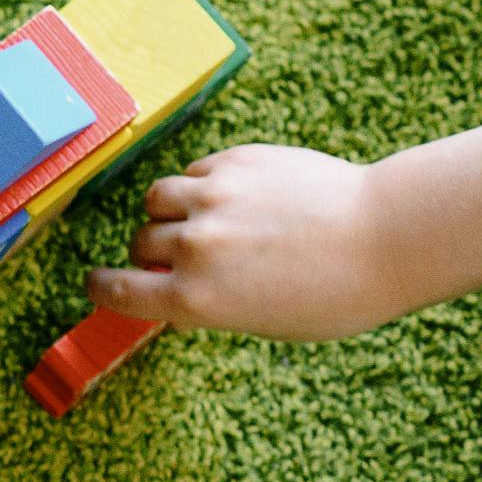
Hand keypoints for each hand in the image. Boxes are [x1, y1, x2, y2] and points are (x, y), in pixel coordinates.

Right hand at [88, 145, 406, 338]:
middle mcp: (195, 247)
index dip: (102, 287)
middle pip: (140, 242)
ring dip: (168, 212)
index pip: (117, 290)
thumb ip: (208, 303)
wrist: (384, 236)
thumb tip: (176, 288)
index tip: (97, 282)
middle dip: (152, 251)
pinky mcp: (235, 161)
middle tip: (181, 254)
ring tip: (199, 218)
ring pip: (157, 199)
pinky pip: (195, 172)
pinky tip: (235, 197)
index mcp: (195, 299)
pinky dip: (202, 185)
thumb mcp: (260, 320)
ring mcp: (213, 199)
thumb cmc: (335, 293)